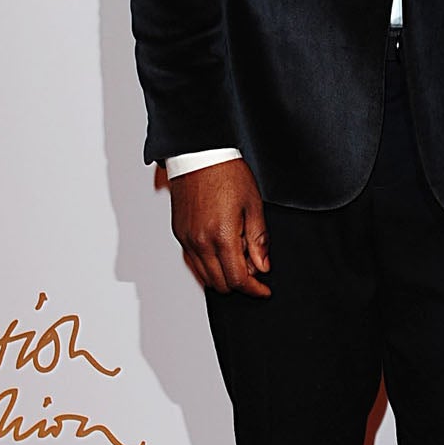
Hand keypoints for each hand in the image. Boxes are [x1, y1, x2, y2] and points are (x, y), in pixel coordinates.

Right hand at [168, 159, 270, 295]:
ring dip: (224, 274)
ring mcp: (187, 239)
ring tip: (239, 253)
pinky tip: (222, 250)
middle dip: (240, 281)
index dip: (254, 289)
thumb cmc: (226, 173)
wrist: (199, 155)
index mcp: (222, 236)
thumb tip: (262, 266)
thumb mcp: (253, 205)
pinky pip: (193, 262)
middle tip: (254, 265)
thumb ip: (258, 240)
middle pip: (221, 284)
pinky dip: (209, 265)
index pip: (238, 279)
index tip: (263, 289)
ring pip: (205, 276)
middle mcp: (200, 242)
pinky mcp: (180, 234)